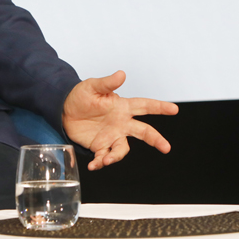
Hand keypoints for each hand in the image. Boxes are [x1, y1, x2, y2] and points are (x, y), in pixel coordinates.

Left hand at [61, 70, 177, 170]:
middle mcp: (121, 123)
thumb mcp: (92, 87)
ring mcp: (112, 136)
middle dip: (156, 139)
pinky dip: (100, 162)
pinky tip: (94, 165)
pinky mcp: (100, 146)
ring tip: (106, 159)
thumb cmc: (81, 96)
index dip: (159, 107)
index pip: (144, 106)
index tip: (174, 109)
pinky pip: (104, 157)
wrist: (64, 110)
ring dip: (116, 156)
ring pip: (123, 149)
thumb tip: (121, 74)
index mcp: (122, 107)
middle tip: (166, 147)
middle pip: (143, 131)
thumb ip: (108, 83)